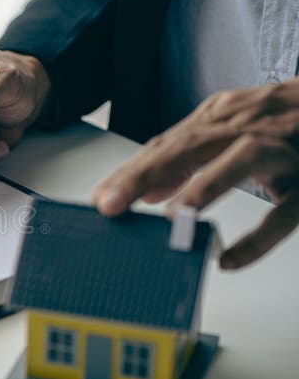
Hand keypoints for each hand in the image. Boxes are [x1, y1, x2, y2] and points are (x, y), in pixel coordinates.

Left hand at [92, 80, 298, 269]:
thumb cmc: (278, 120)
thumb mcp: (228, 129)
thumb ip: (187, 158)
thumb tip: (148, 192)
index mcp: (219, 118)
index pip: (165, 144)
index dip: (130, 171)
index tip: (99, 197)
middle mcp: (245, 128)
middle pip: (188, 147)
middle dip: (144, 175)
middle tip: (109, 205)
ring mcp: (279, 152)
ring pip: (238, 164)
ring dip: (201, 191)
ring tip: (169, 220)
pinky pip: (284, 214)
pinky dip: (258, 240)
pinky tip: (229, 261)